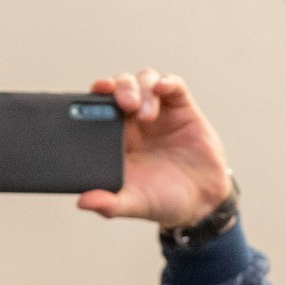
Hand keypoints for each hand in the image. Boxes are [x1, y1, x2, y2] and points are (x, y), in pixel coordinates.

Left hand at [76, 70, 233, 228]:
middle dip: (120, 88)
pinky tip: (163, 88)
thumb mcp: (134, 204)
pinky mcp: (182, 107)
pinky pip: (172, 84)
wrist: (202, 202)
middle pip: (120, 86)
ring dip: (142, 89)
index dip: (93, 97)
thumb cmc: (163, 200)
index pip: (97, 106)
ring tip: (147, 113)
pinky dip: (166, 81)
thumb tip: (82, 202)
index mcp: (114, 137)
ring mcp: (158, 110)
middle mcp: (134, 119)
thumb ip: (109, 203)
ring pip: (143, 80)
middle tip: (126, 104)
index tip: (92, 96)